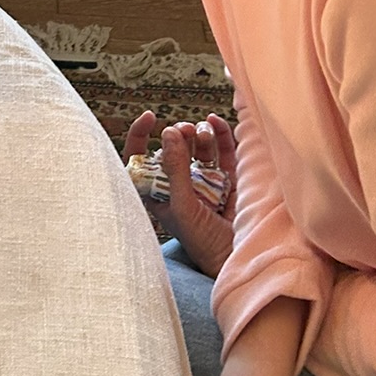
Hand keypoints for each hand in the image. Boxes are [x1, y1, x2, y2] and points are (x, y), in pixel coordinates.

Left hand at [123, 109, 236, 277]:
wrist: (235, 259)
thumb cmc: (201, 241)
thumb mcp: (183, 205)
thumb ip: (176, 169)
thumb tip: (168, 131)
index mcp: (158, 192)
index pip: (141, 159)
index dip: (140, 136)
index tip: (149, 117)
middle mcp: (179, 184)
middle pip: (174, 148)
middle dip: (178, 134)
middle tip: (184, 130)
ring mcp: (205, 181)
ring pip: (199, 147)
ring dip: (199, 134)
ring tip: (201, 132)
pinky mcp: (228, 180)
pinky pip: (223, 152)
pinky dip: (220, 135)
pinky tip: (216, 122)